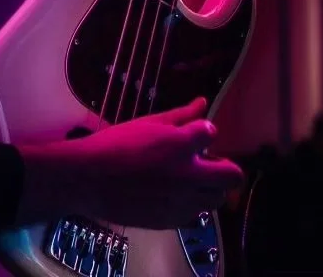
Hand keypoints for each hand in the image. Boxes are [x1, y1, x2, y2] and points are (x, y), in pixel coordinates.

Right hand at [14, 97, 244, 230]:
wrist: (90, 179)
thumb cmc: (115, 144)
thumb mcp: (147, 124)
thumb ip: (179, 115)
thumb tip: (202, 102)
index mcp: (180, 145)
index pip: (212, 133)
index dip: (204, 132)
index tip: (196, 134)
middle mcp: (189, 175)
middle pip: (232, 175)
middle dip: (224, 166)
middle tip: (205, 162)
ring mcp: (183, 201)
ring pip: (217, 198)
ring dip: (209, 186)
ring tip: (187, 178)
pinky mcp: (174, 221)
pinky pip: (197, 213)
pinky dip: (191, 202)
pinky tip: (171, 193)